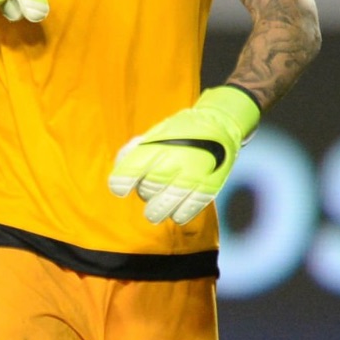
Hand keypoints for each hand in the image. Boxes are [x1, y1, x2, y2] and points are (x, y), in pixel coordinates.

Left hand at [108, 85, 260, 224]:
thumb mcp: (152, 134)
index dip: (121, 184)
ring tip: (157, 207)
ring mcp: (193, 175)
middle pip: (147, 190)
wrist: (220, 124)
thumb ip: (131, 153)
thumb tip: (119, 173)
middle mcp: (174, 161)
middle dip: (144, 193)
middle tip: (150, 189)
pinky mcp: (209, 187)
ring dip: (157, 210)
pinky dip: (178, 215)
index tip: (120, 189)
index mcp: (157, 146)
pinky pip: (187, 211)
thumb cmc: (178, 133)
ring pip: (164, 205)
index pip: (130, 171)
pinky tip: (176, 211)